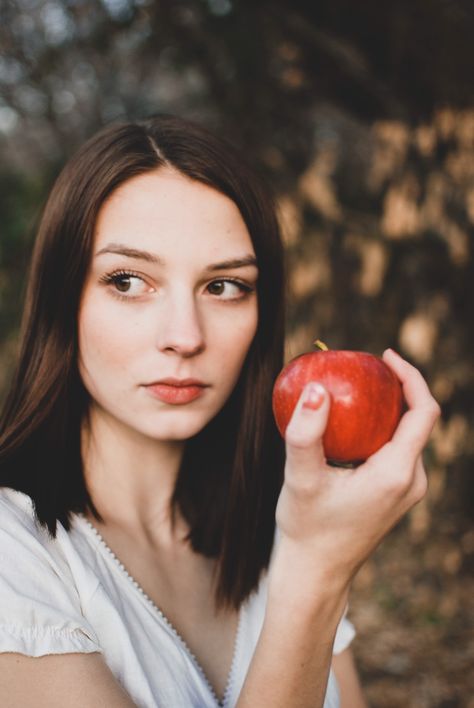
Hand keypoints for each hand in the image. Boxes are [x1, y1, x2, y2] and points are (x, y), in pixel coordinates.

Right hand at [274, 349, 440, 586]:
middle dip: (396, 389)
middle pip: (419, 420)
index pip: (424, 411)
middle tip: (364, 369)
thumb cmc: (307, 528)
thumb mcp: (301, 478)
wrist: (316, 573)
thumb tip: (315, 388)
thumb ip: (305, 433)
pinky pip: (398, 450)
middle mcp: (412, 481)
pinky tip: (353, 425)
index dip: (411, 376)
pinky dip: (381, 429)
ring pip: (409, 435)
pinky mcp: (397, 495)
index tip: (385, 356)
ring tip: (357, 391)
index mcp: (397, 473)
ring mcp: (408, 490)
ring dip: (388, 409)